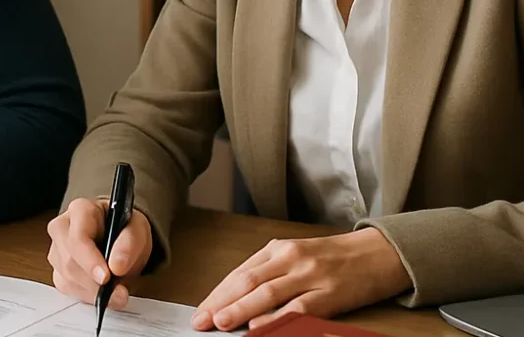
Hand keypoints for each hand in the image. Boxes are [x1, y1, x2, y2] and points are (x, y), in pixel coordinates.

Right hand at [46, 198, 152, 310]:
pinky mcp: (58, 271)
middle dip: (94, 282)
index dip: (90, 260)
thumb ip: (130, 243)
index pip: (78, 237)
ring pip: (67, 278)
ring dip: (93, 291)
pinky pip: (69, 290)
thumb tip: (117, 265)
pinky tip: (102, 291)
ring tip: (116, 291)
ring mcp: (57, 250)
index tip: (107, 277)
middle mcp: (62, 228)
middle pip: (69, 261)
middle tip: (119, 292)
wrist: (120, 239)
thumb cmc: (124, 228)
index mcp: (80, 210)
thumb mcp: (137, 229)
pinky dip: (88, 296)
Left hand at [191, 228, 413, 331]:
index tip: (200, 311)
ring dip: (242, 310)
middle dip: (221, 302)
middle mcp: (290, 258)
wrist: (377, 253)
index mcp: (278, 249)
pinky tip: (260, 328)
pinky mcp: (328, 294)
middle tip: (201, 320)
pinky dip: (277, 319)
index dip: (217, 293)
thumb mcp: (296, 256)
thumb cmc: (333, 258)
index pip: (239, 272)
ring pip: (268, 294)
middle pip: (248, 281)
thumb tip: (236, 298)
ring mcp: (310, 275)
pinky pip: (298, 309)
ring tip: (221, 323)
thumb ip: (269, 273)